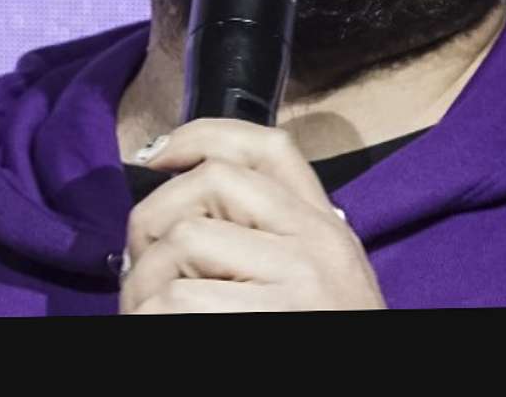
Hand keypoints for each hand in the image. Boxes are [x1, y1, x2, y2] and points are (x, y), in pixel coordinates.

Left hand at [119, 117, 387, 313]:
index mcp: (326, 226)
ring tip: (147, 315)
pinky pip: (177, 304)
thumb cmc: (319, 339)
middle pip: (209, 183)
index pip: (266, 146)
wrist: (368, 395)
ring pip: (183, 241)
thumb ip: (268, 238)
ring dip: (145, 283)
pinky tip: (158, 335)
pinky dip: (149, 321)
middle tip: (138, 269)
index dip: (202, 134)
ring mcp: (299, 280)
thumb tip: (178, 206)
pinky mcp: (270, 321)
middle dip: (152, 221)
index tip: (155, 156)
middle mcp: (319, 240)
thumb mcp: (312, 279)